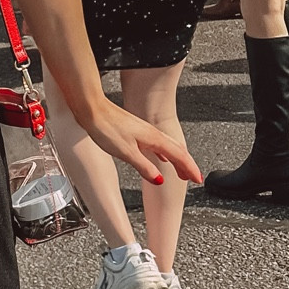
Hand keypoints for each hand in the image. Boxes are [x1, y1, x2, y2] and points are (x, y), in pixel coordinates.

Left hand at [81, 101, 201, 188]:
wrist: (91, 109)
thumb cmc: (106, 127)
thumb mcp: (126, 153)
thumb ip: (144, 167)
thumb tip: (159, 180)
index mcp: (154, 138)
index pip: (178, 155)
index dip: (189, 168)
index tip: (197, 179)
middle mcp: (152, 133)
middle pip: (176, 150)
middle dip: (186, 165)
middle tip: (192, 178)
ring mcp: (144, 131)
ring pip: (167, 147)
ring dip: (176, 160)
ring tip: (180, 171)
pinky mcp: (135, 131)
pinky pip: (157, 144)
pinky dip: (164, 153)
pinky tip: (160, 157)